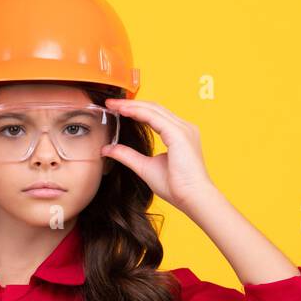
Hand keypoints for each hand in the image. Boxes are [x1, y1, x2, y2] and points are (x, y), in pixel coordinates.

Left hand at [100, 98, 216, 215]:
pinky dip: (138, 112)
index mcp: (179, 135)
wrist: (193, 198)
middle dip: (131, 103)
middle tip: (110, 103)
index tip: (115, 108)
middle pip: (154, 108)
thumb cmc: (176, 187)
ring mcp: (184, 129)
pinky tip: (124, 111)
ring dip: (132, 105)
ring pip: (154, 109)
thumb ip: (127, 155)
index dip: (135, 109)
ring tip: (114, 104)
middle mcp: (184, 128)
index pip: (154, 115)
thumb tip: (108, 149)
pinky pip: (155, 118)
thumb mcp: (145, 167)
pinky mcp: (179, 134)